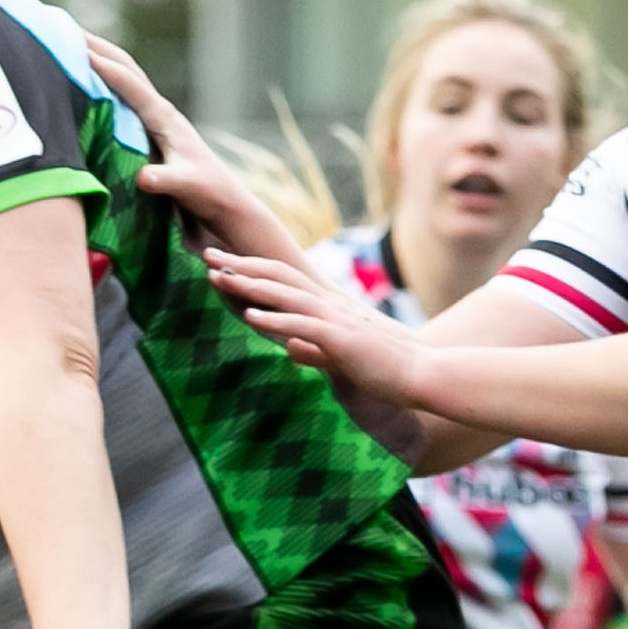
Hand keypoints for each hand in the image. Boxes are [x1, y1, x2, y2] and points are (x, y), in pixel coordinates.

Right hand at [81, 39, 282, 256]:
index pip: (129, 84)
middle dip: (97, 47)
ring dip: (99, 57)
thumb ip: (166, 180)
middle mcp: (159, 111)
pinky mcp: (150, 129)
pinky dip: (102, 81)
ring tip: (70, 43)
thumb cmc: (208, 193)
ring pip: (124, 77)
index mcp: (164, 118)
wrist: (223, 202)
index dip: (103, 67)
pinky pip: (122, 96)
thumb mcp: (187, 186)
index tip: (75, 50)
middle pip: (126, 68)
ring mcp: (155, 118)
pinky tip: (85, 81)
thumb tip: (143, 178)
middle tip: (64, 28)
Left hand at [199, 244, 429, 400]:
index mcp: (328, 309)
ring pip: (285, 295)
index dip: (252, 270)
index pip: (284, 281)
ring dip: (248, 285)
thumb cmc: (384, 369)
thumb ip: (314, 350)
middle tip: (206, 253)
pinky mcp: (341, 340)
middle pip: (278, 277)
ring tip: (216, 276)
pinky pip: (301, 326)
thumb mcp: (340, 358)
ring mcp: (335, 320)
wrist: (421, 375)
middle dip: (241, 265)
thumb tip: (290, 348)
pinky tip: (248, 315)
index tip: (222, 263)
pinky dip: (273, 319)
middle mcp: (329, 306)